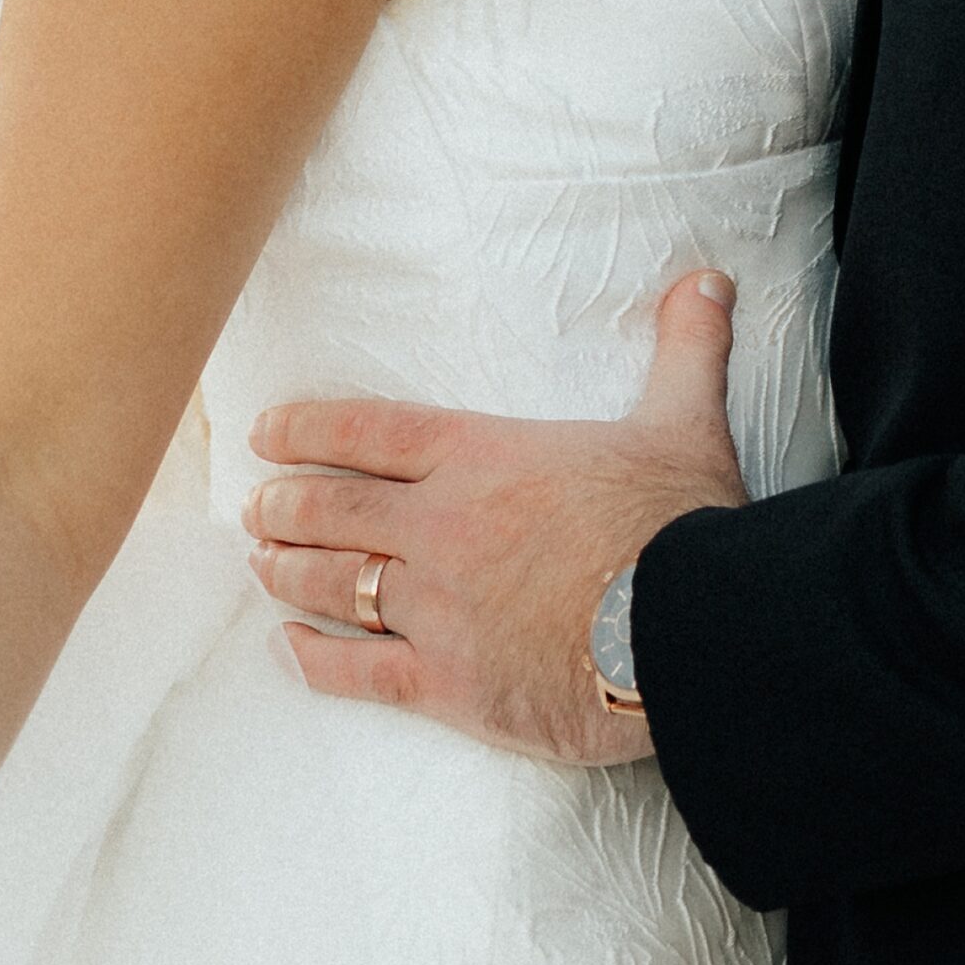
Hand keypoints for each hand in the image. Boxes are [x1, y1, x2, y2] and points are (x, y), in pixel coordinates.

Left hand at [245, 269, 749, 764]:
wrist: (695, 633)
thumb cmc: (686, 526)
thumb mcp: (686, 423)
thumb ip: (683, 350)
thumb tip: (707, 280)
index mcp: (483, 458)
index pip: (369, 432)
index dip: (307, 430)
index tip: (266, 434)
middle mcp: (442, 527)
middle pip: (334, 509)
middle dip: (285, 507)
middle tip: (257, 507)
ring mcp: (437, 608)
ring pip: (333, 585)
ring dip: (287, 572)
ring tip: (262, 564)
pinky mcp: (449, 683)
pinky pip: (358, 671)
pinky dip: (314, 660)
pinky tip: (288, 649)